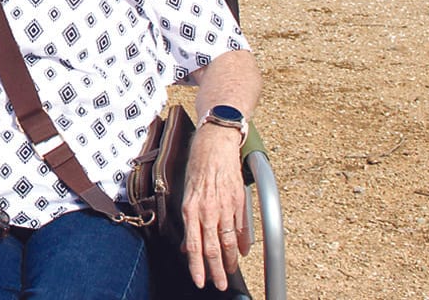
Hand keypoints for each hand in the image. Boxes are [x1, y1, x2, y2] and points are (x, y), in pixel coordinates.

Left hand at [180, 124, 248, 289]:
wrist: (215, 143)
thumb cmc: (197, 165)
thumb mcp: (185, 191)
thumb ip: (188, 220)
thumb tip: (186, 244)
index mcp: (190, 208)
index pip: (193, 245)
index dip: (197, 266)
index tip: (200, 281)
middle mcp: (207, 210)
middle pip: (212, 248)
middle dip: (216, 270)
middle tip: (218, 285)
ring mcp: (225, 207)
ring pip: (228, 241)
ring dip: (230, 260)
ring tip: (230, 273)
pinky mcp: (239, 201)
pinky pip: (242, 228)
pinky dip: (243, 243)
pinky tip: (243, 253)